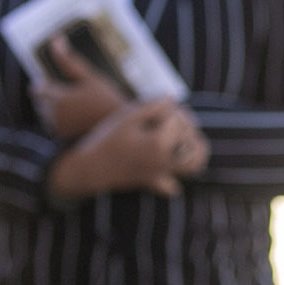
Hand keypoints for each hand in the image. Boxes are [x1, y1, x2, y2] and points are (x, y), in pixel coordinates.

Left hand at [31, 38, 129, 140]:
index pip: (38, 87)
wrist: (120, 131)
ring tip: (79, 105)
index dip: (48, 82)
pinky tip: (79, 116)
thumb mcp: (90, 77)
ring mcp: (56, 128)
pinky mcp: (61, 137)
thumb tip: (55, 40)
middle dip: (52, 94)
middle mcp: (52, 115)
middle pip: (40, 100)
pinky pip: (52, 124)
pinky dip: (60, 119)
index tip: (63, 82)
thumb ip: (69, 61)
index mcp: (57, 98)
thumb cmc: (107, 101)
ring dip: (55, 107)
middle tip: (74, 93)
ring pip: (45, 112)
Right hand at [49, 100, 205, 199]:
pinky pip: (173, 185)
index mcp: (159, 143)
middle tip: (173, 119)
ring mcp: (162, 175)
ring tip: (181, 138)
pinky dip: (175, 176)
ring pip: (195, 165)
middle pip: (194, 141)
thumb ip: (154, 105)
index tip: (156, 107)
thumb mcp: (128, 116)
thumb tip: (172, 98)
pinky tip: (165, 163)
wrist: (89, 168)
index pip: (178, 119)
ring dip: (194, 150)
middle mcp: (165, 161)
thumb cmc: (106, 138)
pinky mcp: (154, 184)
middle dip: (187, 126)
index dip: (170, 109)